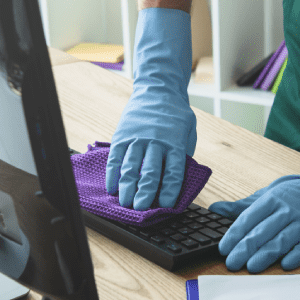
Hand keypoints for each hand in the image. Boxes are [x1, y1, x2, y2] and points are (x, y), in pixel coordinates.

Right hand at [106, 8, 195, 210]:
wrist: (158, 89)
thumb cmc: (176, 115)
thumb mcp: (188, 132)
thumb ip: (183, 154)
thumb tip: (177, 180)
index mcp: (175, 143)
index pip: (173, 171)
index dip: (169, 190)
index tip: (165, 206)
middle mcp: (156, 142)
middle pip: (150, 171)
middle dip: (145, 192)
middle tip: (140, 209)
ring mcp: (137, 138)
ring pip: (131, 166)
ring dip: (127, 187)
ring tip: (124, 203)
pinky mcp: (122, 135)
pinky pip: (116, 158)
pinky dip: (112, 174)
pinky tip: (112, 187)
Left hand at [209, 131, 299, 272]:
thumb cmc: (294, 193)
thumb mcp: (267, 194)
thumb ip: (242, 206)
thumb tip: (215, 209)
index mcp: (271, 200)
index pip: (249, 218)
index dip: (235, 234)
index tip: (223, 248)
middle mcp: (286, 210)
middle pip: (263, 232)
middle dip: (245, 249)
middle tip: (232, 263)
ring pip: (282, 240)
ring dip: (266, 255)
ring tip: (252, 267)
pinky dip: (297, 255)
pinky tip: (286, 265)